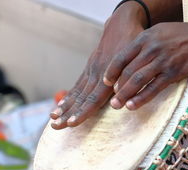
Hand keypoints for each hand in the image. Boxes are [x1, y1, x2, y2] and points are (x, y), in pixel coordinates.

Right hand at [49, 3, 145, 128]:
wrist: (122, 24)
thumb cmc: (133, 44)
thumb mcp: (134, 60)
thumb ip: (126, 78)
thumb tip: (121, 96)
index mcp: (108, 76)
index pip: (93, 99)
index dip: (83, 111)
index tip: (72, 123)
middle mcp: (96, 75)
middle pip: (80, 99)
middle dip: (68, 113)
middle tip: (56, 126)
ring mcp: (91, 72)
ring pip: (77, 93)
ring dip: (65, 107)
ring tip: (53, 119)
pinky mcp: (90, 68)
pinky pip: (78, 85)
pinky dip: (69, 96)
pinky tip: (61, 105)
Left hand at [103, 21, 187, 109]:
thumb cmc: (183, 35)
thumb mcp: (159, 32)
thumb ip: (144, 43)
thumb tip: (130, 58)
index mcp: (145, 38)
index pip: (122, 56)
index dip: (111, 71)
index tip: (105, 82)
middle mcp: (151, 49)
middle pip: (128, 71)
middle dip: (117, 88)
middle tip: (110, 100)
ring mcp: (162, 61)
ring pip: (138, 80)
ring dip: (125, 94)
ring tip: (117, 106)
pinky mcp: (173, 73)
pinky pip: (154, 87)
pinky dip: (142, 98)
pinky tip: (133, 105)